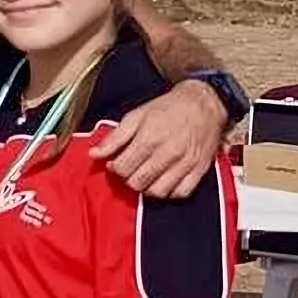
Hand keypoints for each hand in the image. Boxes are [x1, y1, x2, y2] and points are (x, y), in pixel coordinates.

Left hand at [92, 79, 224, 198]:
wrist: (203, 104)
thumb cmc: (168, 108)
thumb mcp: (136, 116)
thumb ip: (114, 137)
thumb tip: (94, 154)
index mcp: (149, 139)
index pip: (123, 168)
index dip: (114, 168)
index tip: (116, 163)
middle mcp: (168, 154)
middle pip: (138, 182)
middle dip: (128, 179)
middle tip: (130, 169)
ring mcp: (185, 164)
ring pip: (158, 191)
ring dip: (147, 187)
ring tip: (145, 176)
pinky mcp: (199, 170)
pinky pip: (181, 193)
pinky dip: (169, 192)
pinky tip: (163, 181)